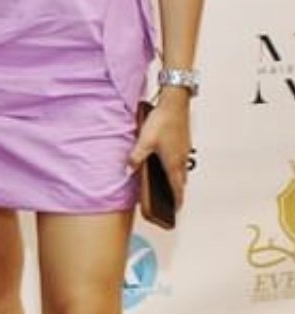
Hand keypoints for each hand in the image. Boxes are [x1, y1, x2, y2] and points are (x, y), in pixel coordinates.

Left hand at [128, 92, 191, 208]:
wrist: (175, 103)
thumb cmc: (161, 121)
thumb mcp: (144, 140)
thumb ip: (136, 156)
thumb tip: (129, 170)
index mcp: (173, 163)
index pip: (177, 188)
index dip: (177, 200)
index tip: (176, 211)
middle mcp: (181, 159)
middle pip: (181, 181)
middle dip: (177, 191)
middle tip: (172, 201)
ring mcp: (184, 150)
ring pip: (182, 169)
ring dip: (177, 178)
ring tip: (169, 185)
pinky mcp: (184, 142)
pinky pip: (181, 159)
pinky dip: (176, 166)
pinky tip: (167, 162)